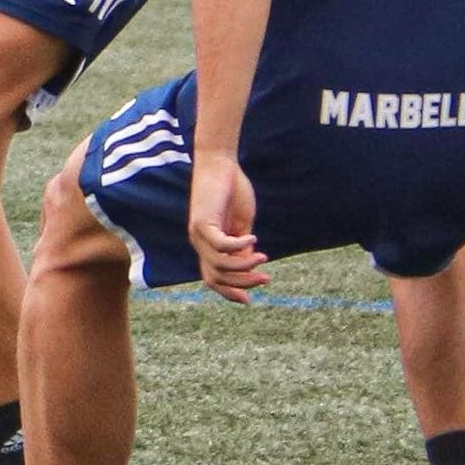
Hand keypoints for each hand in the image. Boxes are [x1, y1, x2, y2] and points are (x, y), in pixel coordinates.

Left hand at [186, 154, 265, 299]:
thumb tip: (249, 267)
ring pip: (219, 265)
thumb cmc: (232, 191)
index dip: (229, 292)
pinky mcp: (201, 222)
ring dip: (243, 266)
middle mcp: (199, 243)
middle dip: (242, 283)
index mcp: (208, 246)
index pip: (214, 279)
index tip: (250, 300)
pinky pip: (221, 245)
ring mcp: (198, 234)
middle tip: (266, 279)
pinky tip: (253, 237)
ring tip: (264, 257)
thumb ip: (243, 246)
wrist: (220, 163)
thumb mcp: (241, 224)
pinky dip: (238, 246)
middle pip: (216, 277)